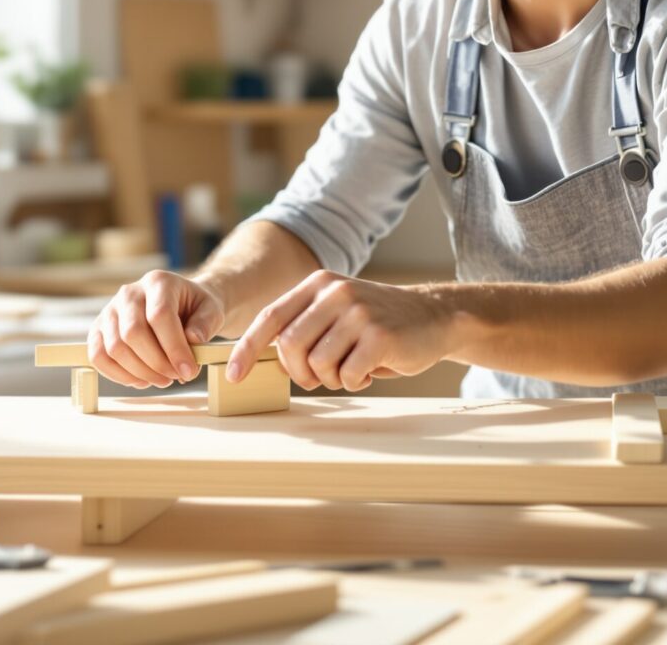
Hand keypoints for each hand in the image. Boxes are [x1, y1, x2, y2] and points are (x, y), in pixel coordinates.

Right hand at [87, 271, 226, 388]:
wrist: (181, 304)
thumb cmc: (196, 308)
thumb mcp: (212, 310)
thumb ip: (206, 323)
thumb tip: (193, 340)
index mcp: (158, 282)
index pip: (159, 315)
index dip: (174, 348)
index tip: (189, 371)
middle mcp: (129, 292)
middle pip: (132, 333)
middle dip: (156, 363)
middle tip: (176, 377)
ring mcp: (110, 310)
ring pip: (114, 348)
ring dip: (140, 372)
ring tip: (162, 380)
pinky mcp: (99, 328)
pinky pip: (98, 356)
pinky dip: (118, 375)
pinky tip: (141, 380)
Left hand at [227, 271, 456, 391]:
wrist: (433, 316)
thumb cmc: (376, 322)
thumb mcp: (336, 311)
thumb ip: (303, 326)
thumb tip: (260, 359)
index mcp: (318, 284)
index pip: (270, 317)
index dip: (246, 348)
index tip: (233, 375)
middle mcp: (335, 292)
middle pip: (290, 346)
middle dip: (299, 372)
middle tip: (317, 377)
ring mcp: (358, 312)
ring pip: (317, 364)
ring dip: (330, 379)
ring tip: (351, 369)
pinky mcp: (379, 335)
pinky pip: (347, 375)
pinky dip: (354, 382)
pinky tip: (370, 370)